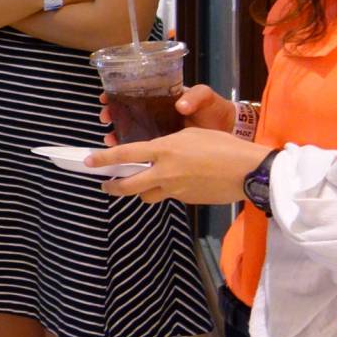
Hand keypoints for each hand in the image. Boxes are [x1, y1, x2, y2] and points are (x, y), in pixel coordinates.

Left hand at [89, 126, 270, 204]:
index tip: (89, 161)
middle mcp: (165, 172)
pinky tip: (177, 183)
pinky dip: (166, 191)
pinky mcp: (187, 201)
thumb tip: (158, 154)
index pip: (125, 155)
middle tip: (105, 184)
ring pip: (146, 195)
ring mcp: (175, 190)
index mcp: (164, 150)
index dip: (103, 158)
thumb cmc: (223, 146)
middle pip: (128, 185)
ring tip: (140, 184)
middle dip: (112, 186)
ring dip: (140, 190)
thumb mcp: (191, 135)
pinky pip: (168, 197)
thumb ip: (169, 145)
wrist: (248, 172)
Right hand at [98, 83, 235, 146]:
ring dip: (118, 135)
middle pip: (127, 115)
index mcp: (162, 100)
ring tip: (111, 137)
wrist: (231, 131)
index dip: (117, 95)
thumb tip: (180, 105)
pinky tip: (126, 157)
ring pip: (132, 134)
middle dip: (112, 116)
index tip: (106, 97)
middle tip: (105, 118)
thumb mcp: (207, 98)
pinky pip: (146, 152)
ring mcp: (159, 133)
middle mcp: (156, 116)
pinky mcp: (165, 150)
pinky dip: (134, 155)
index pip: (133, 95)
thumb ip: (195, 97)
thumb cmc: (217, 110)